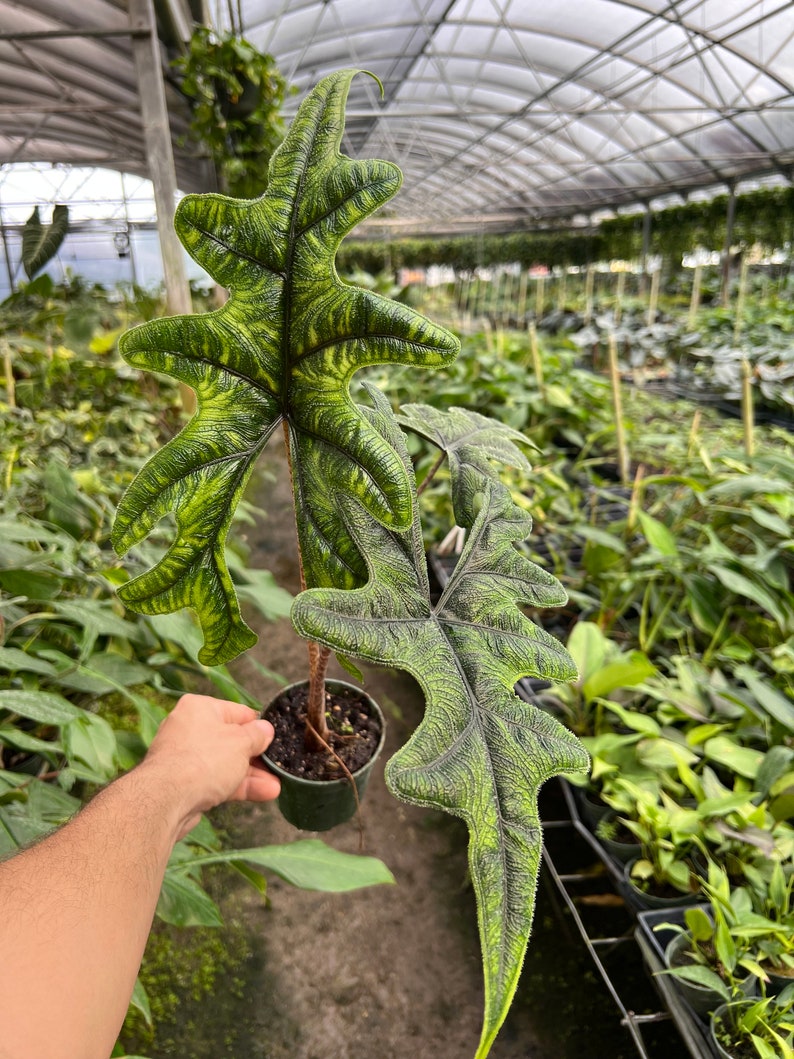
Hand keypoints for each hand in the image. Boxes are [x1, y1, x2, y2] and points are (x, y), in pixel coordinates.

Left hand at [141, 694, 280, 838]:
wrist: (166, 799)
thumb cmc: (205, 759)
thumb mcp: (240, 742)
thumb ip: (257, 736)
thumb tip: (266, 730)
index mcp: (200, 709)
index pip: (237, 713)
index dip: (258, 727)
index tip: (276, 740)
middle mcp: (189, 729)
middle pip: (232, 741)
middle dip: (256, 757)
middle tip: (277, 766)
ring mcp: (186, 758)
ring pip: (226, 764)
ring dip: (251, 775)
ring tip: (276, 786)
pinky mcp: (185, 784)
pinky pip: (217, 781)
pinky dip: (238, 786)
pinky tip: (263, 793)